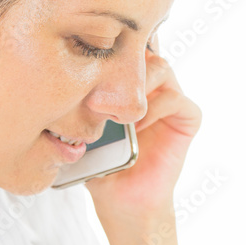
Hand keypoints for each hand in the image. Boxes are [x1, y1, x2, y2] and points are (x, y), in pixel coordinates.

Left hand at [84, 33, 201, 227]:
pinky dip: (155, 109)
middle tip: (102, 85)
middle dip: (122, 63)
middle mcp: (151, 85)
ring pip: (161, 67)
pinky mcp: (187, 119)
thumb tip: (58, 71)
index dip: (110, 43)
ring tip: (118, 110)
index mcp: (128, 81)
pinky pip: (177, 98)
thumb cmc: (99, 162)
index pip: (123, 46)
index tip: (89, 51)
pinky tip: (136, 128)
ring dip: (138, 85)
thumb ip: (79, 99)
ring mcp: (170, 100)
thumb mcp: (81, 125)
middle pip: (143, 50)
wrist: (121, 200)